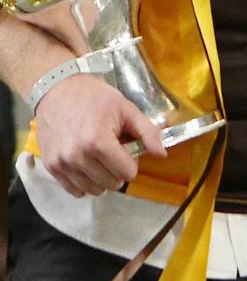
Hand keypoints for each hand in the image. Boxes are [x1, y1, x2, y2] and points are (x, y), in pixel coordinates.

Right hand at [35, 75, 165, 196]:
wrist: (58, 89)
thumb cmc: (94, 97)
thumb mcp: (126, 108)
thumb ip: (147, 132)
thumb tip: (162, 154)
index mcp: (99, 141)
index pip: (127, 172)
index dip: (131, 161)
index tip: (125, 147)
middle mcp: (78, 156)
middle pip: (112, 183)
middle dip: (118, 169)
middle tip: (113, 150)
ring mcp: (62, 164)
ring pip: (94, 190)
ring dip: (101, 178)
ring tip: (99, 157)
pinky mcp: (51, 167)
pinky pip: (74, 191)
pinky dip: (84, 183)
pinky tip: (86, 165)